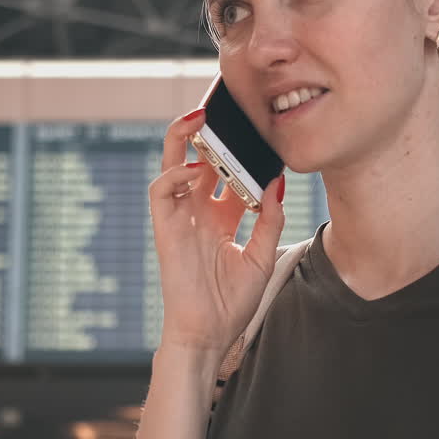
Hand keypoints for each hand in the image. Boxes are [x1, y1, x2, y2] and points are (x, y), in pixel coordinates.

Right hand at [148, 109, 285, 355]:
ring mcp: (181, 217)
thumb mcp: (262, 255)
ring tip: (200, 116)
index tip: (258, 128)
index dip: (240, 150)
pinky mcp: (165, 228)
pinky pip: (160, 191)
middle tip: (221, 104)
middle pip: (198, 158)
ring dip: (182, 138)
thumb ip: (269, 218)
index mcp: (222, 217)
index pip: (228, 172)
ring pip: (172, 163)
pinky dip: (173, 174)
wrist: (209, 334)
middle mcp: (200, 211)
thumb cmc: (232, 302)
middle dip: (207, 131)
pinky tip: (194, 168)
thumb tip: (277, 180)